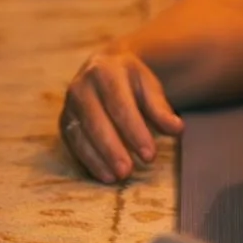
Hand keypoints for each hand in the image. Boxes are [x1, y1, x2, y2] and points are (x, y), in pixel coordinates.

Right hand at [59, 46, 183, 182]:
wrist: (105, 66)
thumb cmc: (131, 81)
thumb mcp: (149, 86)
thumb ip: (161, 107)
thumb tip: (176, 128)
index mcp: (105, 70)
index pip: (118, 103)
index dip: (133, 130)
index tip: (149, 155)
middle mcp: (82, 84)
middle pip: (95, 118)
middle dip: (111, 147)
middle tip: (127, 171)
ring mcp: (71, 103)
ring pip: (80, 132)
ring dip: (98, 156)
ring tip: (117, 177)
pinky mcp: (65, 120)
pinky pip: (73, 142)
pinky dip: (88, 160)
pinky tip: (105, 175)